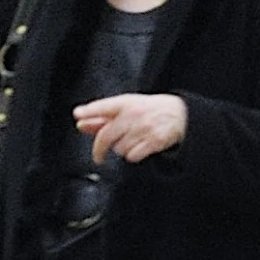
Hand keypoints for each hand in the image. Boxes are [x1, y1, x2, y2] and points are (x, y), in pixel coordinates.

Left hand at [69, 92, 187, 162]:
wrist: (181, 114)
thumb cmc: (149, 110)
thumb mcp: (127, 108)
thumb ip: (102, 117)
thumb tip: (81, 124)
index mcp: (126, 103)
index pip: (104, 106)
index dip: (90, 111)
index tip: (78, 115)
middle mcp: (134, 114)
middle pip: (106, 136)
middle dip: (99, 149)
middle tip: (99, 156)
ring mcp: (145, 128)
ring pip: (119, 149)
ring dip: (122, 149)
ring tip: (131, 142)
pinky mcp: (155, 141)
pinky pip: (132, 156)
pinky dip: (133, 155)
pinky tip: (140, 148)